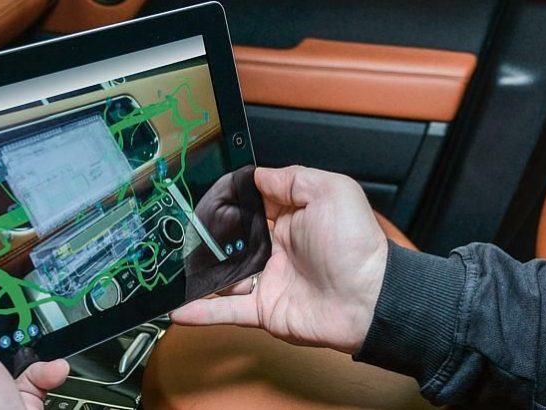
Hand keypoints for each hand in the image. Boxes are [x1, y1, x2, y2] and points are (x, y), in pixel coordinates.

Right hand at [171, 166, 387, 353]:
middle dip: (208, 235)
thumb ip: (292, 178)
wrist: (370, 300)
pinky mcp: (264, 309)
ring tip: (174, 263)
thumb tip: (257, 174)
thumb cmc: (356, 245)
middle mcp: (276, 248)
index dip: (229, 199)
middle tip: (182, 228)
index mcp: (290, 218)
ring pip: (223, 274)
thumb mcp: (331, 191)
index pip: (250, 204)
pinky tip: (179, 308)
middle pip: (231, 239)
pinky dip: (202, 311)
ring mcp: (267, 279)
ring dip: (200, 271)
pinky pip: (227, 310)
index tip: (205, 193)